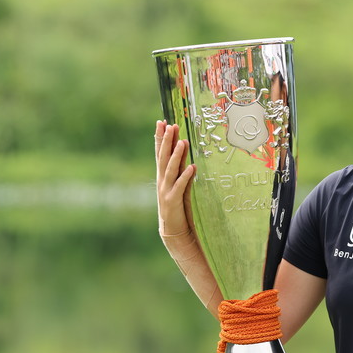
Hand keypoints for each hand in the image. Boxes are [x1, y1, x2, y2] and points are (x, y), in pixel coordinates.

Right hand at [154, 120, 195, 244]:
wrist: (173, 230)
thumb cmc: (177, 206)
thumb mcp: (178, 185)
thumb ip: (181, 170)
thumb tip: (186, 155)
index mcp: (163, 175)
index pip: (160, 152)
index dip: (160, 138)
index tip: (162, 122)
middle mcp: (162, 181)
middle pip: (163, 157)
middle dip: (166, 141)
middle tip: (170, 125)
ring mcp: (166, 190)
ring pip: (170, 169)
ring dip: (176, 155)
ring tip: (182, 142)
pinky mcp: (173, 201)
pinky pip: (180, 186)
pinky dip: (186, 176)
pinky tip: (192, 167)